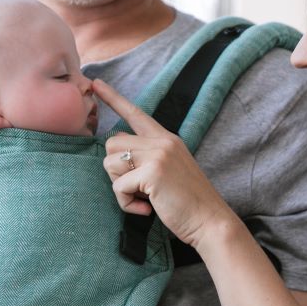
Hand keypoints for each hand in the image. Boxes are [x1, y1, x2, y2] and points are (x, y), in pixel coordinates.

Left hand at [93, 79, 238, 247]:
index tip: (95, 84)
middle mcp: (162, 141)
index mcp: (167, 139)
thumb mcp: (170, 171)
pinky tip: (147, 209)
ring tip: (144, 198)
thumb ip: (149, 158)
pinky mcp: (152, 172)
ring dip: (119, 186)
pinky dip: (126, 203)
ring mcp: (158, 154)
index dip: (113, 99)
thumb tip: (119, 153)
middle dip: (115, 170)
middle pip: (112, 142)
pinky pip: (118, 186)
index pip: (136, 113)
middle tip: (136, 188)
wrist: (210, 221)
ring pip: (110, 162)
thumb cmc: (188, 203)